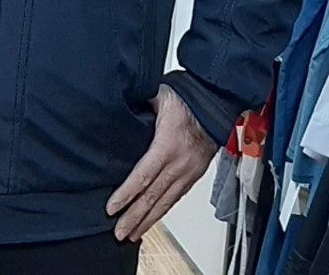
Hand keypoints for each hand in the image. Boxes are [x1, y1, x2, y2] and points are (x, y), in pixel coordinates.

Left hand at [106, 85, 216, 242]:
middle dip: (135, 217)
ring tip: (132, 233)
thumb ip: (138, 102)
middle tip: (119, 232)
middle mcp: (180, 163)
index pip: (144, 176)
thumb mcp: (159, 95)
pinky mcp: (194, 174)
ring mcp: (189, 171)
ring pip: (166, 202)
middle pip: (154, 196)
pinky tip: (153, 219)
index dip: (127, 194)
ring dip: (148, 220)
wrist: (216, 103)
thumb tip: (117, 101)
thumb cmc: (188, 98)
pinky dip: (164, 211)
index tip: (112, 208)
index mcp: (168, 145)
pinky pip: (177, 198)